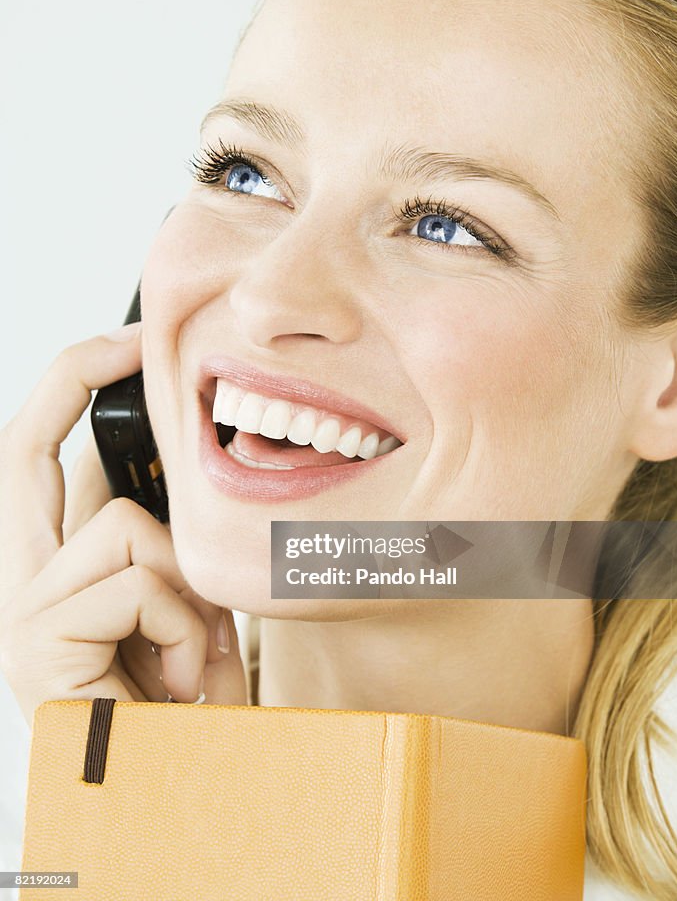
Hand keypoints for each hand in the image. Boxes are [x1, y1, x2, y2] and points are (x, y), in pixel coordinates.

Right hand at [0, 325, 246, 726]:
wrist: (165, 804)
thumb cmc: (177, 718)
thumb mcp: (182, 614)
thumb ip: (170, 555)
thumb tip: (185, 494)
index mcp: (52, 571)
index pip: (37, 456)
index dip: (71, 386)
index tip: (125, 343)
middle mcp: (21, 580)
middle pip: (24, 447)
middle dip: (78, 374)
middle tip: (137, 337)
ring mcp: (20, 609)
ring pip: (124, 529)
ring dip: (184, 591)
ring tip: (190, 656)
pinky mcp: (34, 640)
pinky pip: (138, 583)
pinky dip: (182, 629)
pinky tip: (178, 682)